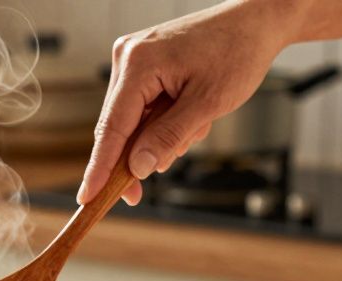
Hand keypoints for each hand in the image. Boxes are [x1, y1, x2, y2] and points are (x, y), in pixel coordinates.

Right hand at [81, 0, 300, 205]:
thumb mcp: (208, 103)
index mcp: (138, 63)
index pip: (112, 126)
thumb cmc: (237, 52)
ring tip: (196, 125)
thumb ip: (168, 137)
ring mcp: (133, 59)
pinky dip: (163, 122)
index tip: (87, 197)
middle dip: (136, 156)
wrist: (255, 21)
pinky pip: (142, 107)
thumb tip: (137, 168)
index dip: (99, 167)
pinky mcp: (144, 64)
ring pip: (131, 120)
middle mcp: (128, 57)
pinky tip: (190, 117)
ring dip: (158, 136)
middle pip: (117, 126)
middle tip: (140, 194)